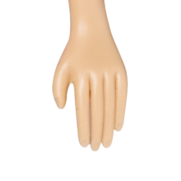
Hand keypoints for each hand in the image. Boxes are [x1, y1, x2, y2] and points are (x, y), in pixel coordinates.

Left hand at [52, 21, 126, 148]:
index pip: (82, 109)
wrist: (92, 31)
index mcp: (80, 77)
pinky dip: (120, 112)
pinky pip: (122, 96)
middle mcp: (97, 76)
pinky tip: (117, 127)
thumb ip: (57, 89)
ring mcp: (111, 74)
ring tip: (106, 143)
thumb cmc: (73, 54)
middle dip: (97, 132)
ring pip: (111, 106)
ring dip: (109, 127)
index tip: (83, 143)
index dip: (83, 128)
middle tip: (95, 148)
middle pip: (98, 111)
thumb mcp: (61, 69)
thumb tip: (64, 108)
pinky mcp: (122, 72)